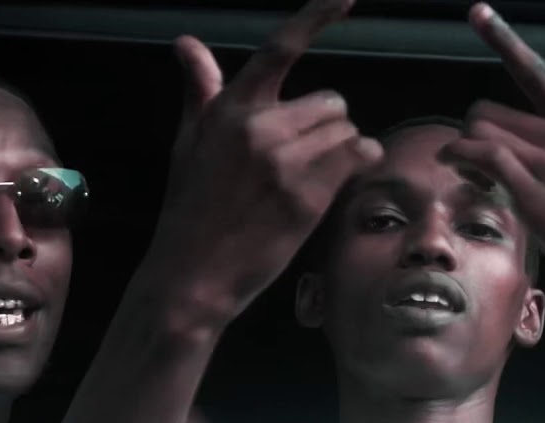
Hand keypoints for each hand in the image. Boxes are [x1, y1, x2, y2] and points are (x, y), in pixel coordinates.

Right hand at [149, 0, 381, 330]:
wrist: (192, 275)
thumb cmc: (191, 209)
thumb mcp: (189, 144)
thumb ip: (201, 91)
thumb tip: (186, 43)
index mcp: (231, 110)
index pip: (278, 49)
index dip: (315, 16)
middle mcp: (260, 128)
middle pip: (331, 102)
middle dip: (327, 127)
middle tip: (304, 159)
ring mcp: (286, 162)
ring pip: (348, 132)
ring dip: (342, 151)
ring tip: (312, 179)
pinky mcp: (308, 196)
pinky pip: (357, 160)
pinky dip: (356, 169)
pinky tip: (333, 187)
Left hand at [443, 3, 544, 354]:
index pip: (537, 73)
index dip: (504, 38)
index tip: (477, 11)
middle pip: (491, 112)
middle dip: (473, 136)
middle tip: (473, 165)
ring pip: (482, 134)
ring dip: (464, 154)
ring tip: (469, 178)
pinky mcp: (538, 196)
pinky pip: (485, 158)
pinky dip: (462, 160)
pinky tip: (457, 171)